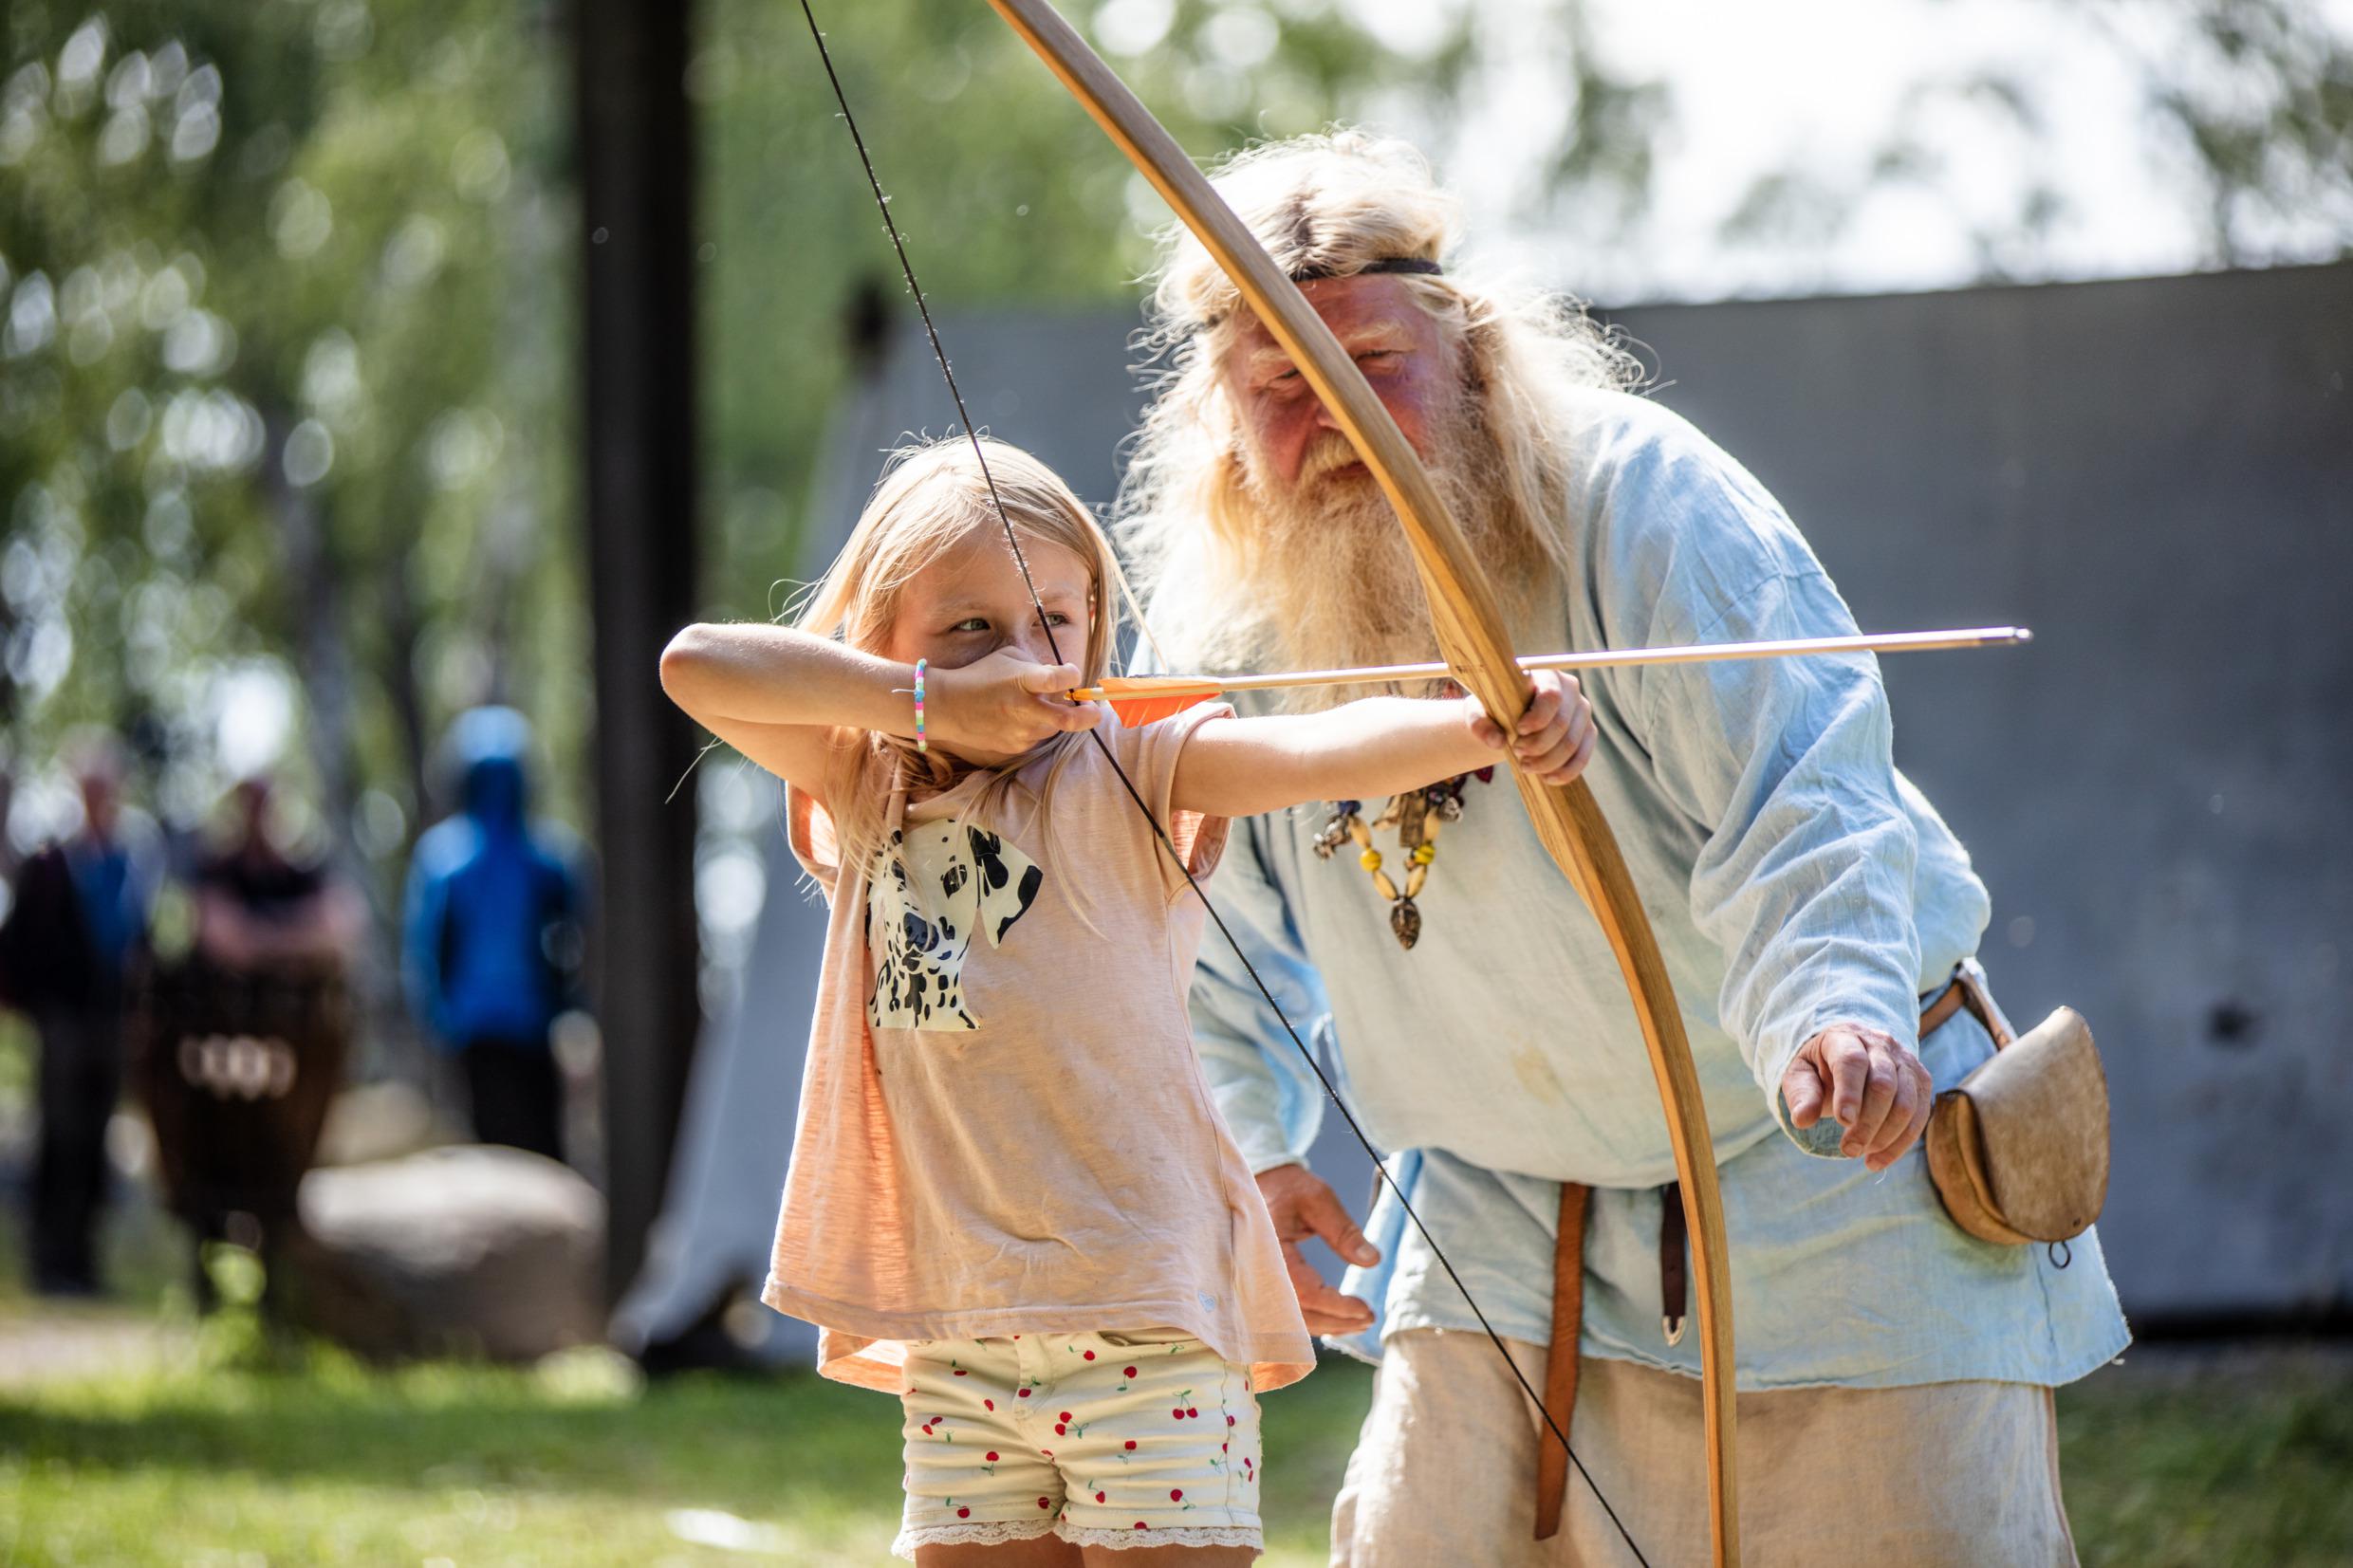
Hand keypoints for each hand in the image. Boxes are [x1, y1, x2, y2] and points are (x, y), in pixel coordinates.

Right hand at [924, 648, 1101, 758]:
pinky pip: (1038, 736)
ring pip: (1055, 727)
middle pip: (1070, 720)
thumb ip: (1039, 666)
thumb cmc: (981, 676)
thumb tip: (1062, 678)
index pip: (1059, 680)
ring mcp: (1021, 732)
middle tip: (1093, 709)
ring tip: (1036, 705)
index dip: (1073, 676)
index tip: (1072, 674)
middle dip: (1089, 715)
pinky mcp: (1016, 747)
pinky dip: (1037, 726)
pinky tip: (1018, 717)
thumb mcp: (1010, 658)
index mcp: (1023, 681)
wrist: (947, 707)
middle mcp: (1025, 709)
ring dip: (1055, 717)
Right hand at [1255, 1163, 1380, 1335]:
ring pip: (1291, 1319)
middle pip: (1297, 1315)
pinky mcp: (1263, 1284)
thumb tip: (1372, 1261)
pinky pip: (1286, 1312)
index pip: (1305, 1292)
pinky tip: (1336, 1318)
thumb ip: (1343, 1231)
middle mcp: (1258, 1271)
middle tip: (1369, 1319)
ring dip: (1327, 1325)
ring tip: (1359, 1322)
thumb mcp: (1318, 1199)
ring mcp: (1257, 1281)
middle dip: (1336, 1322)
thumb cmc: (1288, 1188)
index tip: (1365, 1309)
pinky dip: (1313, 1319)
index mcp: (1269, 1248)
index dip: (1336, 1306)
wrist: (1259, 1183)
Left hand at [1467, 670, 1595, 785]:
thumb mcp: (1479, 711)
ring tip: (1525, 766)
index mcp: (1546, 675)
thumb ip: (1480, 722)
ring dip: (1548, 761)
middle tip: (1517, 753)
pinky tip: (1548, 778)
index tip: (1518, 731)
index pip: (1552, 696)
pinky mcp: (1587, 732)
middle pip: (1562, 723)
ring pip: (1571, 743)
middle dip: (1538, 745)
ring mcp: (1582, 711)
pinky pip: (1583, 756)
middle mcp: (1571, 689)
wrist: (1510, 718)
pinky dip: (1566, 771)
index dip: (1537, 719)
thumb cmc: (1494, 708)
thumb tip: (1497, 741)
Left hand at [1781, 1024, 1932, 1170]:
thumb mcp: (1800, 1075)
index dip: (1849, 1092)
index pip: (1852, 1061)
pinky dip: (1900, 1144)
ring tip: (1860, 1154)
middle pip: (1883, 1084)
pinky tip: (1877, 1161)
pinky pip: (1919, 1116)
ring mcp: (1906, 1061)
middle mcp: (1881, 1044)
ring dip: (1885, 1136)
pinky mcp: (1921, 1081)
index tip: (1843, 1122)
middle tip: (1848, 1150)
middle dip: (1867, 1123)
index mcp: (1845, 1036)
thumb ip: (1800, 1094)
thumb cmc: (1820, 1067)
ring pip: (1906, 1103)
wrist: (1851, 1052)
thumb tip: (1802, 1120)